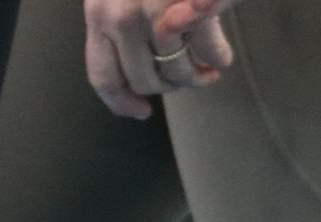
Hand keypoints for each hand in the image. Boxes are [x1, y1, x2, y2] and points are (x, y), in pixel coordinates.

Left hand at [84, 0, 242, 119]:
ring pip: (179, 75)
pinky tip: (221, 51)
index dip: (122, 102)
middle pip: (146, 81)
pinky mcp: (191, 10)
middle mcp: (121, 17)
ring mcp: (157, 14)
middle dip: (171, 86)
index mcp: (99, 12)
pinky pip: (209, 55)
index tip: (140, 111)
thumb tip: (138, 76)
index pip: (103, 75)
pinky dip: (219, 58)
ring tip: (208, 66)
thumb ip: (120, 26)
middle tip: (190, 76)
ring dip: (197, 76)